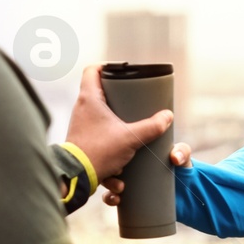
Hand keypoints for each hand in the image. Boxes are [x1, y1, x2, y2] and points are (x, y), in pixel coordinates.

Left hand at [64, 65, 172, 182]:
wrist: (76, 177)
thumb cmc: (98, 152)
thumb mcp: (130, 138)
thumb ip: (151, 127)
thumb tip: (167, 117)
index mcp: (89, 99)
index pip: (91, 70)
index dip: (105, 66)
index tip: (119, 71)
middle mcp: (81, 109)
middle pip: (97, 92)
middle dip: (116, 96)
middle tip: (131, 98)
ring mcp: (80, 125)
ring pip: (98, 115)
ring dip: (114, 121)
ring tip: (128, 126)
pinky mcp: (81, 141)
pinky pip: (97, 134)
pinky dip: (109, 140)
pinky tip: (121, 150)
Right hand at [104, 142, 191, 205]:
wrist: (184, 193)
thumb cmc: (181, 167)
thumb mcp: (182, 156)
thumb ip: (183, 152)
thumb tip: (174, 158)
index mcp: (136, 145)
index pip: (120, 140)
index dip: (115, 142)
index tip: (120, 148)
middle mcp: (125, 160)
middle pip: (108, 159)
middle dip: (109, 165)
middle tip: (120, 171)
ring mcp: (123, 177)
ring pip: (106, 177)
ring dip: (108, 182)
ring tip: (120, 188)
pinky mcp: (124, 194)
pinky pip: (110, 196)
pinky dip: (110, 198)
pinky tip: (116, 200)